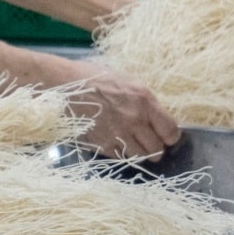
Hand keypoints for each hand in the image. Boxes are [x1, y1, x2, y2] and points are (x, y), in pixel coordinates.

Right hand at [62, 64, 179, 157]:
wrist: (62, 85)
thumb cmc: (92, 77)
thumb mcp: (126, 81)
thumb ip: (143, 101)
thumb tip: (154, 116)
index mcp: (144, 100)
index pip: (171, 129)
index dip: (171, 136)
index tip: (166, 137)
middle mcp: (135, 119)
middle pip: (157, 148)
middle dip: (155, 147)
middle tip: (148, 143)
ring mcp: (118, 134)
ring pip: (140, 156)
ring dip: (139, 153)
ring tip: (132, 145)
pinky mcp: (102, 144)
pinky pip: (120, 157)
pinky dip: (121, 153)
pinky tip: (115, 143)